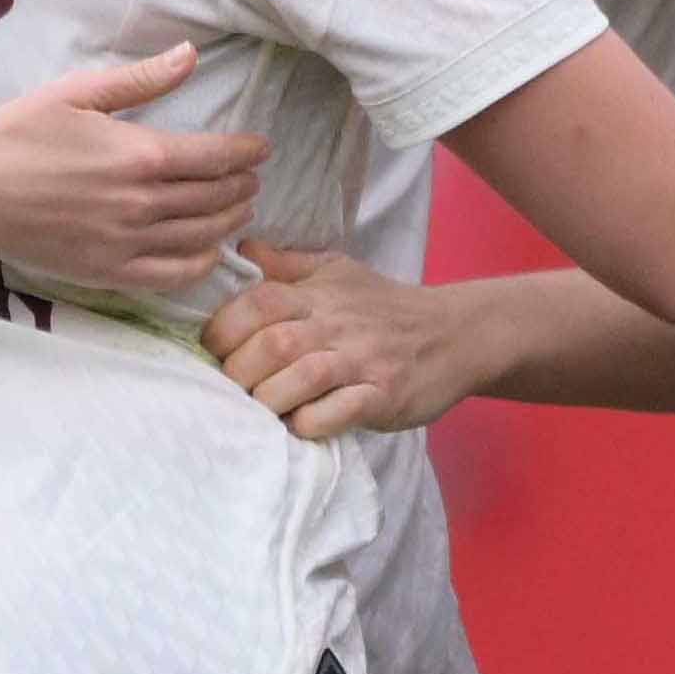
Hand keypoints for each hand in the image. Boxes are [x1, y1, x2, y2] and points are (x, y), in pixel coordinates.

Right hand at [0, 43, 260, 288]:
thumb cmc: (17, 133)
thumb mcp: (78, 93)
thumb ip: (141, 79)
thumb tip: (191, 55)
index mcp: (140, 155)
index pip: (217, 157)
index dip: (247, 153)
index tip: (260, 148)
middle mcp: (142, 204)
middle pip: (217, 198)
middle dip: (242, 185)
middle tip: (251, 178)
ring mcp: (128, 243)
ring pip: (203, 236)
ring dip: (231, 221)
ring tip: (240, 208)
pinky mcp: (109, 273)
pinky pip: (174, 275)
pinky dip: (202, 263)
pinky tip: (210, 250)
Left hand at [209, 241, 491, 440]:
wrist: (458, 334)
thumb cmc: (387, 308)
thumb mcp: (339, 273)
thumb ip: (287, 266)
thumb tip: (240, 250)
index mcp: (320, 294)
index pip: (257, 301)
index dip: (224, 328)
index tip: (216, 351)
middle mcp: (339, 324)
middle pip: (273, 344)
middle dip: (240, 372)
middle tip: (235, 388)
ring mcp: (364, 361)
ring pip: (301, 378)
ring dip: (270, 400)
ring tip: (263, 409)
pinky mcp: (385, 396)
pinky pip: (337, 413)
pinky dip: (309, 423)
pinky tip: (302, 424)